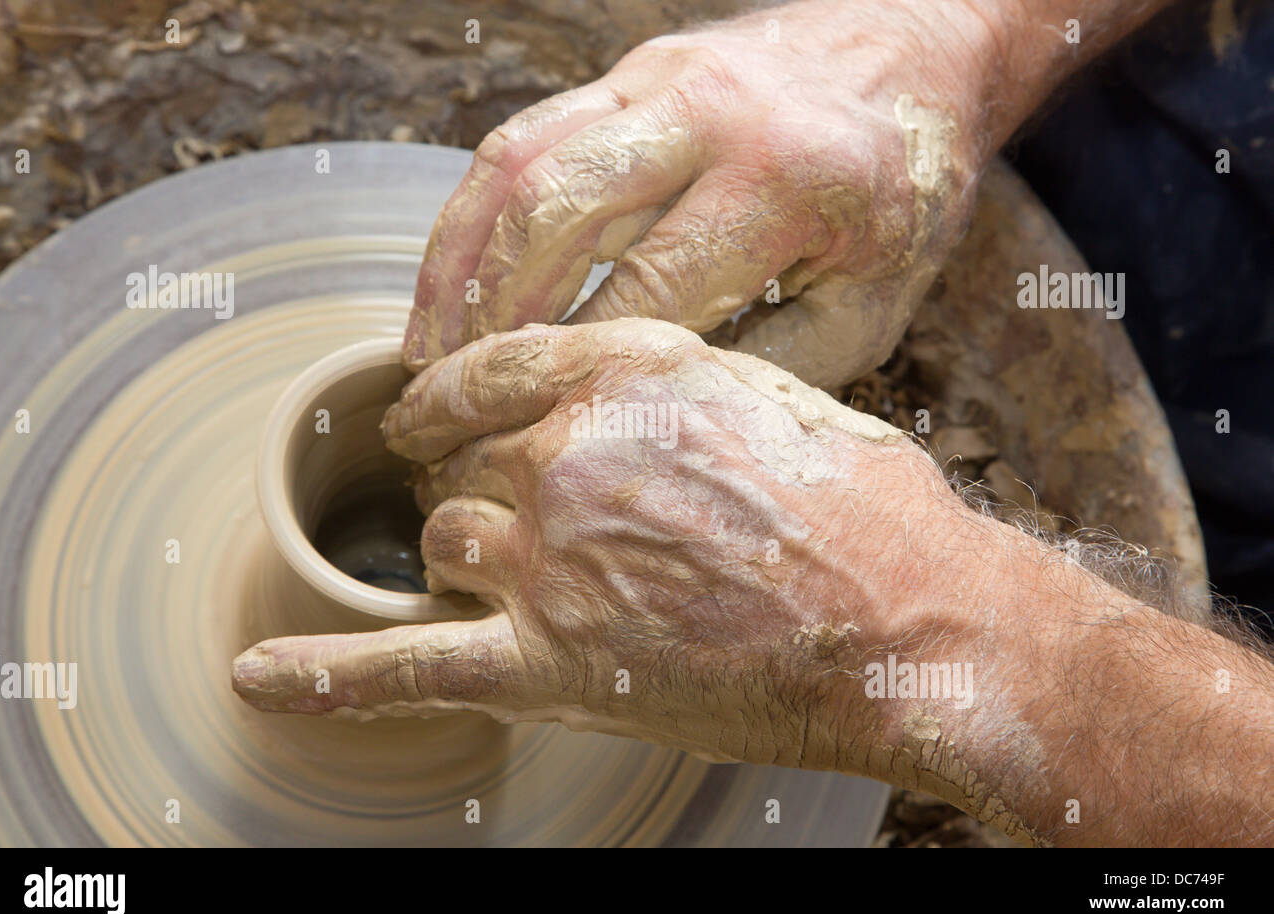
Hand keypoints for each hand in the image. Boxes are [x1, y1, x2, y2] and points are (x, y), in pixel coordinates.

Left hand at [237, 318, 972, 768]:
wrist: (912, 619)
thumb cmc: (870, 514)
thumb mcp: (775, 402)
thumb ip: (680, 393)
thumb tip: (640, 406)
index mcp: (623, 375)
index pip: (488, 368)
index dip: (438, 391)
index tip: (414, 408)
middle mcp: (568, 453)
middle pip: (462, 467)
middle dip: (474, 492)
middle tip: (511, 523)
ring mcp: (549, 558)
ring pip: (446, 550)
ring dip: (468, 568)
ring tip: (522, 592)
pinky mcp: (549, 661)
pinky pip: (407, 666)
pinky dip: (327, 675)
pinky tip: (261, 677)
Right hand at [403, 0, 998, 388]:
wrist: (916, 47)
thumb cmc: (904, 190)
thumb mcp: (868, 302)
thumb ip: (764, 367)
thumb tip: (648, 418)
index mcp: (788, 180)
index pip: (645, 297)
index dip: (577, 376)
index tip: (534, 436)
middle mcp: (714, 115)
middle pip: (554, 219)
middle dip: (488, 323)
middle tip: (452, 404)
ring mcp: (662, 77)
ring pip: (517, 168)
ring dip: (457, 266)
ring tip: (426, 351)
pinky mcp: (633, 68)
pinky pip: (526, 136)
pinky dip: (473, 212)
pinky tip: (450, 278)